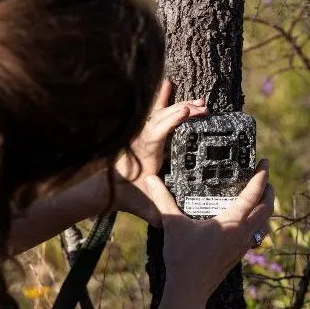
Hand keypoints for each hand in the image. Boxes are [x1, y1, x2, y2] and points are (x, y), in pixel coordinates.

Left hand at [114, 79, 207, 226]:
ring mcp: (143, 135)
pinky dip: (162, 99)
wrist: (105, 189)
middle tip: (204, 108)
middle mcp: (142, 140)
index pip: (156, 132)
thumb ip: (158, 215)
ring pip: (160, 114)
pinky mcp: (145, 135)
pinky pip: (154, 113)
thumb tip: (174, 225)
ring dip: (179, 107)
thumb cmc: (125, 196)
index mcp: (144, 153)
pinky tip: (168, 83)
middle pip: (162, 118)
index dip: (171, 120)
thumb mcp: (144, 208)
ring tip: (200, 103)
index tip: (186, 111)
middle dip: (183, 111)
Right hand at [146, 159, 274, 303]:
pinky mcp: (238, 255)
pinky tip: (245, 223)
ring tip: (260, 197)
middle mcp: (243, 233)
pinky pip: (256, 235)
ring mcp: (242, 246)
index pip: (253, 194)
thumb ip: (162, 199)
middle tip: (264, 176)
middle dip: (269, 190)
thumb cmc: (182, 257)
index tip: (264, 162)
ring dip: (266, 208)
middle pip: (266, 208)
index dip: (261, 176)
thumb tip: (151, 179)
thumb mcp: (172, 224)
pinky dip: (257, 223)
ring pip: (264, 223)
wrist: (188, 290)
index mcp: (232, 222)